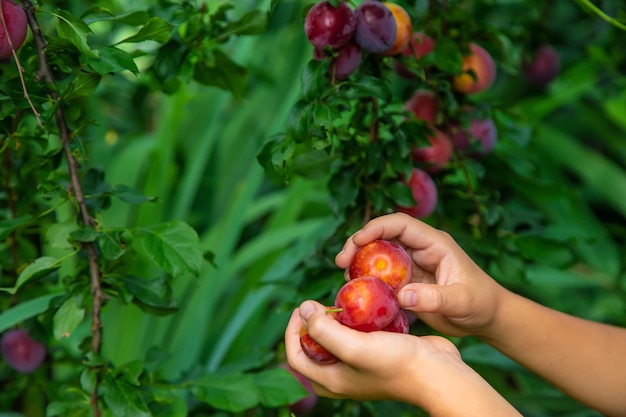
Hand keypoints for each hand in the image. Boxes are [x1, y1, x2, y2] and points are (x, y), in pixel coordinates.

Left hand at [285, 300, 468, 403]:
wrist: (439, 373)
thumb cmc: (397, 364)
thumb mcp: (355, 347)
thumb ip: (325, 331)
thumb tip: (304, 309)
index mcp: (332, 381)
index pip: (295, 357)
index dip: (292, 331)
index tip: (303, 306)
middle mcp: (344, 375)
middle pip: (313, 349)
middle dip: (311, 326)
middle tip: (319, 304)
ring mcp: (362, 366)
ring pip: (336, 341)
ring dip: (333, 322)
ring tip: (339, 302)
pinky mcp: (379, 353)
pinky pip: (358, 336)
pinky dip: (355, 321)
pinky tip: (363, 306)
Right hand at [335, 212, 506, 336]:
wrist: (487, 317)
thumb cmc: (480, 304)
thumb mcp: (460, 301)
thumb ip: (434, 298)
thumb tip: (402, 295)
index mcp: (434, 243)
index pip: (400, 224)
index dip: (376, 228)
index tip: (357, 242)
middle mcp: (420, 249)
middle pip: (383, 236)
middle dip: (359, 244)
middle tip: (340, 262)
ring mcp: (412, 264)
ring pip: (378, 254)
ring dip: (359, 261)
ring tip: (342, 275)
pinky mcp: (407, 281)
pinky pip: (381, 275)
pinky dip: (366, 279)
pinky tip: (356, 290)